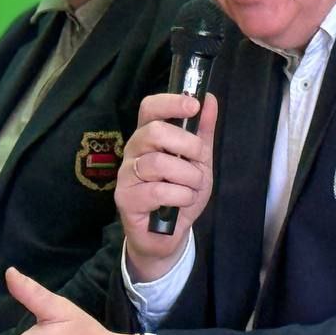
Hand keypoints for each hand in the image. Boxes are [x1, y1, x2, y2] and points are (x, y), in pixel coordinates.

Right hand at [117, 92, 217, 280]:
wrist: (167, 235)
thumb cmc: (180, 193)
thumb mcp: (199, 161)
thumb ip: (203, 132)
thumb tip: (209, 99)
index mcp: (149, 135)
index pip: (149, 107)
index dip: (170, 102)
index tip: (194, 106)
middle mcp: (133, 151)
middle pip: (153, 131)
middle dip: (186, 144)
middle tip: (199, 158)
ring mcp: (126, 174)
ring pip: (159, 164)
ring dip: (188, 177)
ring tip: (192, 187)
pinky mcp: (125, 198)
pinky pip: (157, 191)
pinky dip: (180, 196)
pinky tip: (182, 202)